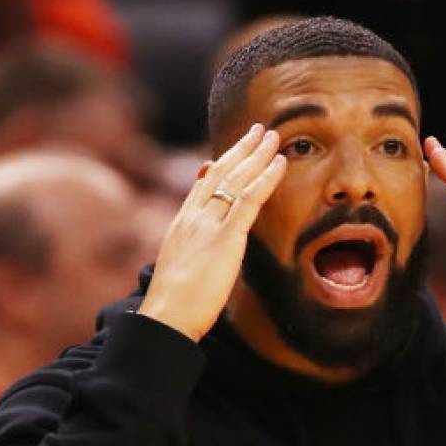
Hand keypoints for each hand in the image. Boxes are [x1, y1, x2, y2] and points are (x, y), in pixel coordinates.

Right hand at [139, 124, 287, 340]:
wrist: (166, 315)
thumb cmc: (173, 305)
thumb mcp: (178, 269)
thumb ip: (190, 252)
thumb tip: (200, 248)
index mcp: (182, 224)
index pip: (203, 185)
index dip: (222, 165)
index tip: (234, 151)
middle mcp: (194, 216)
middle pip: (220, 172)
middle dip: (241, 149)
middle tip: (258, 130)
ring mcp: (209, 224)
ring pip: (236, 179)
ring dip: (257, 154)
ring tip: (273, 136)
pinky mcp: (226, 237)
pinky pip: (250, 199)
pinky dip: (266, 177)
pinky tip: (280, 162)